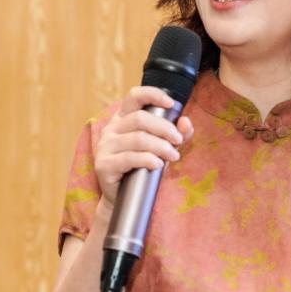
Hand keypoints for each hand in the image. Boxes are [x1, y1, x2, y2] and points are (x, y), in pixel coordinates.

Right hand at [94, 86, 193, 210]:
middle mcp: (111, 129)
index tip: (172, 104)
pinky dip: (148, 160)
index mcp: (123, 118)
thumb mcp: (163, 147)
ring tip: (173, 156)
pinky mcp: (104, 164)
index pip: (134, 96)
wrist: (123, 197)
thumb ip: (177, 135)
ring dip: (161, 147)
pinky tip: (158, 165)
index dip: (153, 94)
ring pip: (137, 138)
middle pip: (140, 118)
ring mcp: (105, 146)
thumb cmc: (143, 167)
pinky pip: (129, 158)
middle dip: (164, 128)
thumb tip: (186, 122)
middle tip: (178, 141)